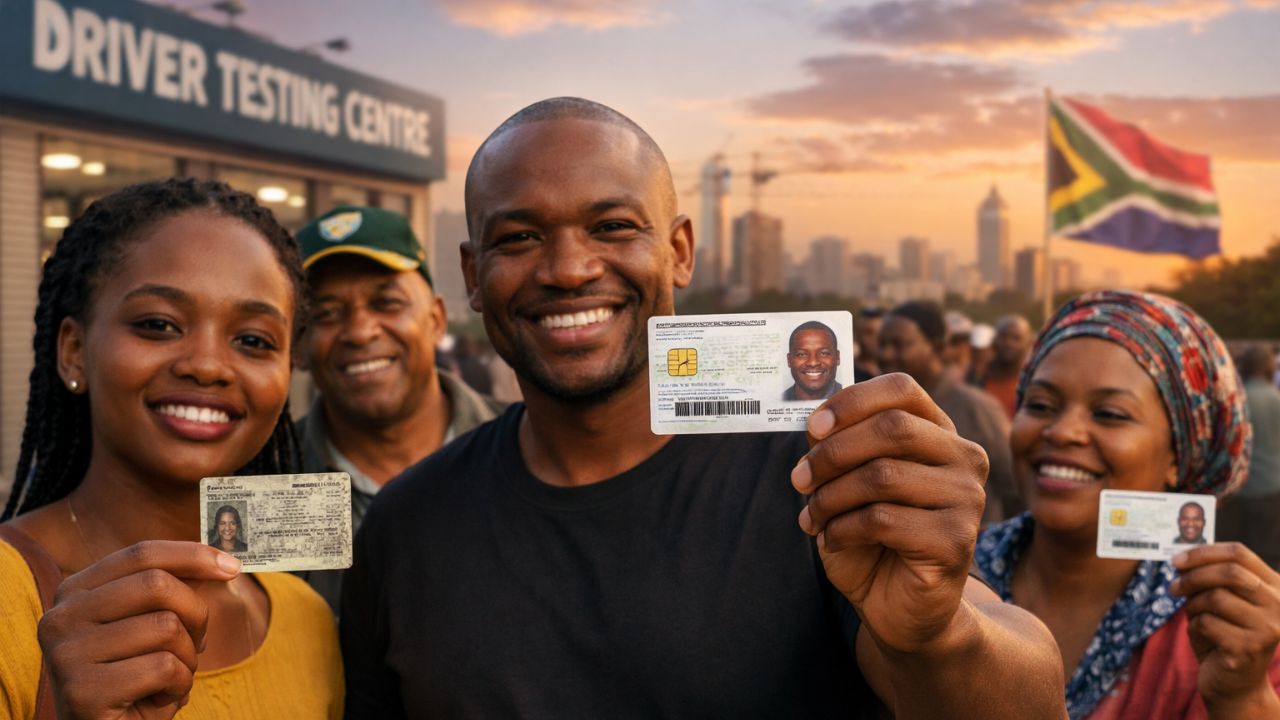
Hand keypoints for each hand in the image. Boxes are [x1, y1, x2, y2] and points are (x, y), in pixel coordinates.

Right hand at [37, 540, 241, 719]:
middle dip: (196, 614)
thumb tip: (223, 562)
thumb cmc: (135, 680)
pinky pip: (163, 667)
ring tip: (168, 678)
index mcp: (74, 592)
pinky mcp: (82, 691)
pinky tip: (158, 699)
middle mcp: (60, 618)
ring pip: (166, 627)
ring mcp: (65, 654)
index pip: (141, 554)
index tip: (232, 566)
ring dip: (187, 658)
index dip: (192, 555)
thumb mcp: (150, 626)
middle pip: (157, 585)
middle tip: (196, 644)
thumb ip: (172, 589)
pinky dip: (179, 685)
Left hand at [792, 373, 987, 653]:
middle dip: (832, 453)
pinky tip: (832, 540)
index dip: (852, 401)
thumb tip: (817, 423)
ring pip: (883, 476)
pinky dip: (843, 529)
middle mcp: (964, 458)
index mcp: (939, 433)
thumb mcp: (847, 483)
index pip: (902, 389)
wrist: (897, 606)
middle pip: (892, 429)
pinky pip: (883, 520)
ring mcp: (966, 499)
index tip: (813, 427)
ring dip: (831, 496)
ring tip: (813, 516)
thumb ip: (839, 447)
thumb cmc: (871, 538)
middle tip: (800, 479)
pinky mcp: (956, 540)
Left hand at [1172, 542, 1279, 712]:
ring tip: (1194, 617)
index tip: (1176, 560)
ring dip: (1193, 606)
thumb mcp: (1220, 601)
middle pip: (1229, 572)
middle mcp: (1279, 605)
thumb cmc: (1225, 636)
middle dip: (1193, 576)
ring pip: (1215, 597)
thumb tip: (1181, 559)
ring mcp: (1268, 628)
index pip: (1239, 553)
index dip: (1203, 552)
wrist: (1236, 685)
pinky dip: (1194, 627)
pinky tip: (1203, 638)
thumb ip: (1209, 578)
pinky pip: (1206, 623)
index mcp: (1275, 586)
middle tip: (1173, 587)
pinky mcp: (1248, 648)